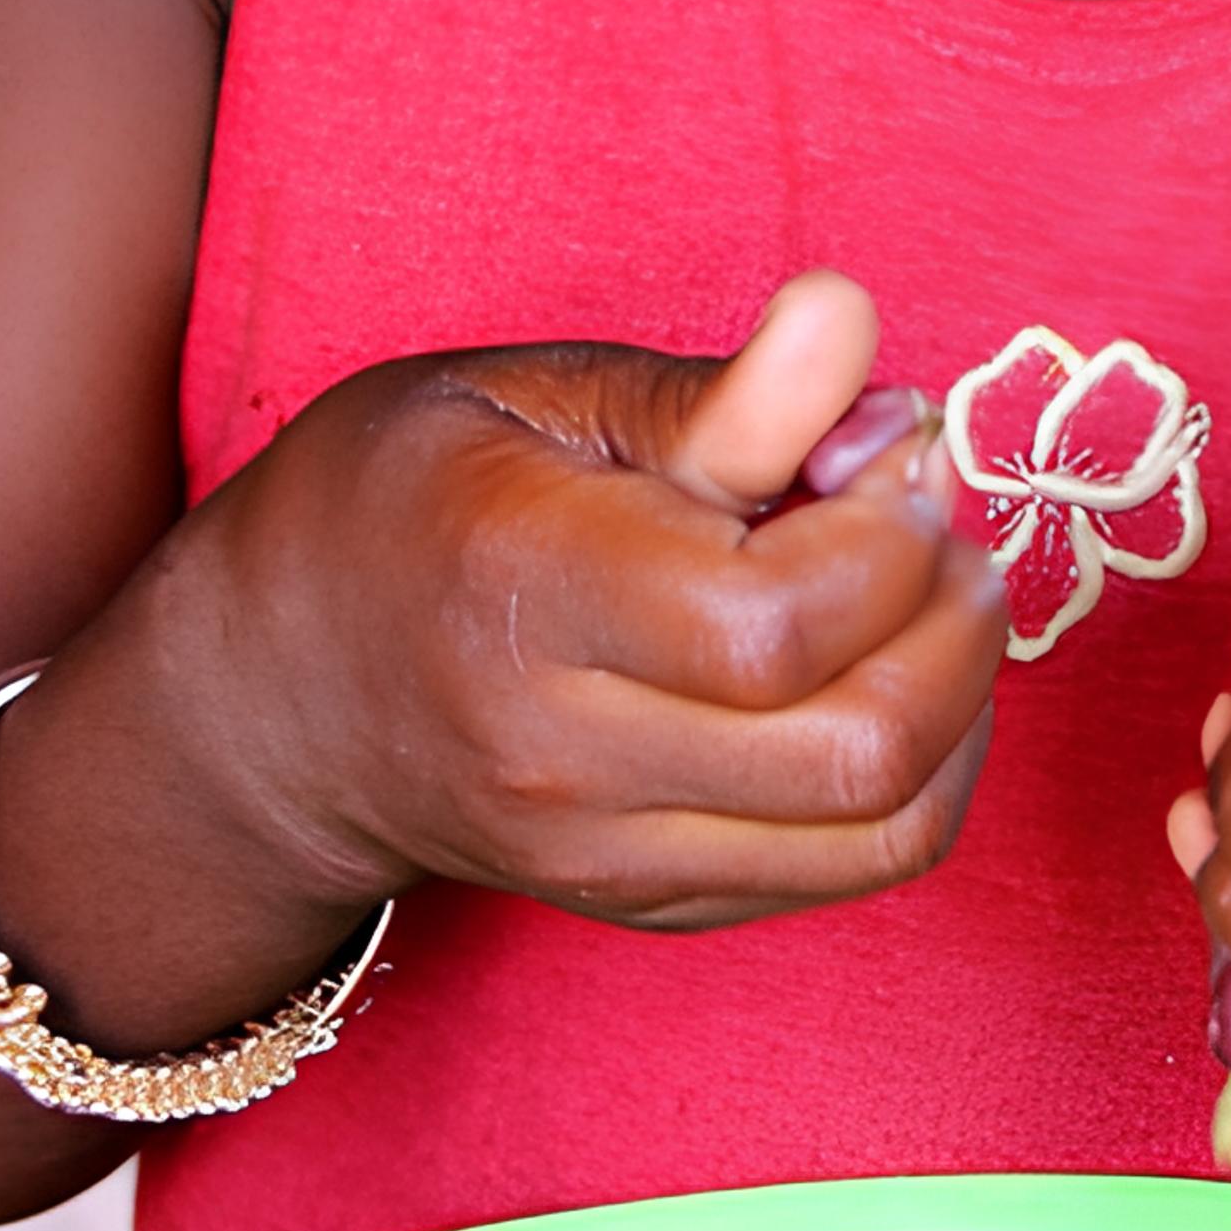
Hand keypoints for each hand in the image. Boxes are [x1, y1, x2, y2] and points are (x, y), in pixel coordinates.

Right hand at [117, 273, 1010, 933]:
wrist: (270, 701)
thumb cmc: (398, 503)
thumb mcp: (527, 396)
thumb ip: (710, 389)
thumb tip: (854, 326)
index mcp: (522, 592)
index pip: (778, 620)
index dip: (889, 527)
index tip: (887, 445)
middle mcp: (561, 757)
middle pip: (857, 744)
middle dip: (952, 614)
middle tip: (928, 515)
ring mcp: (606, 855)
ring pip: (881, 826)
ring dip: (959, 696)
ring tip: (924, 592)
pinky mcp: (651, 905)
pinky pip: (853, 864)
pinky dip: (920, 767)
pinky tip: (886, 669)